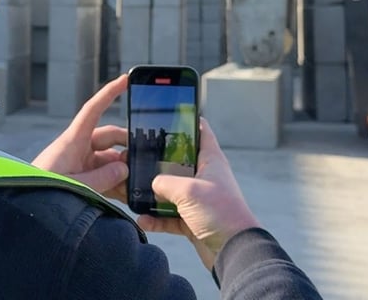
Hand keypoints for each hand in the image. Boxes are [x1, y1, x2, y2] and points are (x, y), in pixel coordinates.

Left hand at [32, 75, 128, 200]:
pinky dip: (117, 184)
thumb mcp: (75, 184)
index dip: (110, 92)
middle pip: (110, 138)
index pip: (94, 109)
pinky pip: (104, 177)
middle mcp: (79, 148)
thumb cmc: (41, 190)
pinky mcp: (81, 180)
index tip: (126, 79)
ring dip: (124, 171)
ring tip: (139, 184)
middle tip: (145, 159)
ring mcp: (81, 164)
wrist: (23, 207)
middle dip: (128, 146)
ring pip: (110, 160)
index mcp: (73, 140)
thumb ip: (102, 178)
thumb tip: (124, 169)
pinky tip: (129, 195)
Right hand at [137, 118, 259, 270]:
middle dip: (159, 161)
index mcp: (211, 160)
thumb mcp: (188, 190)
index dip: (187, 121)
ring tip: (133, 191)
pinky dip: (156, 219)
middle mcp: (205, 177)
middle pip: (179, 162)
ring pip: (171, 191)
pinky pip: (170, 217)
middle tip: (138, 157)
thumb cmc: (219, 212)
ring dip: (154, 194)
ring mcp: (199, 200)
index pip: (201, 131)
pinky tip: (143, 220)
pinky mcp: (193, 220)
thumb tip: (152, 184)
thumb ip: (165, 182)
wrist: (234, 251)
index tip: (168, 115)